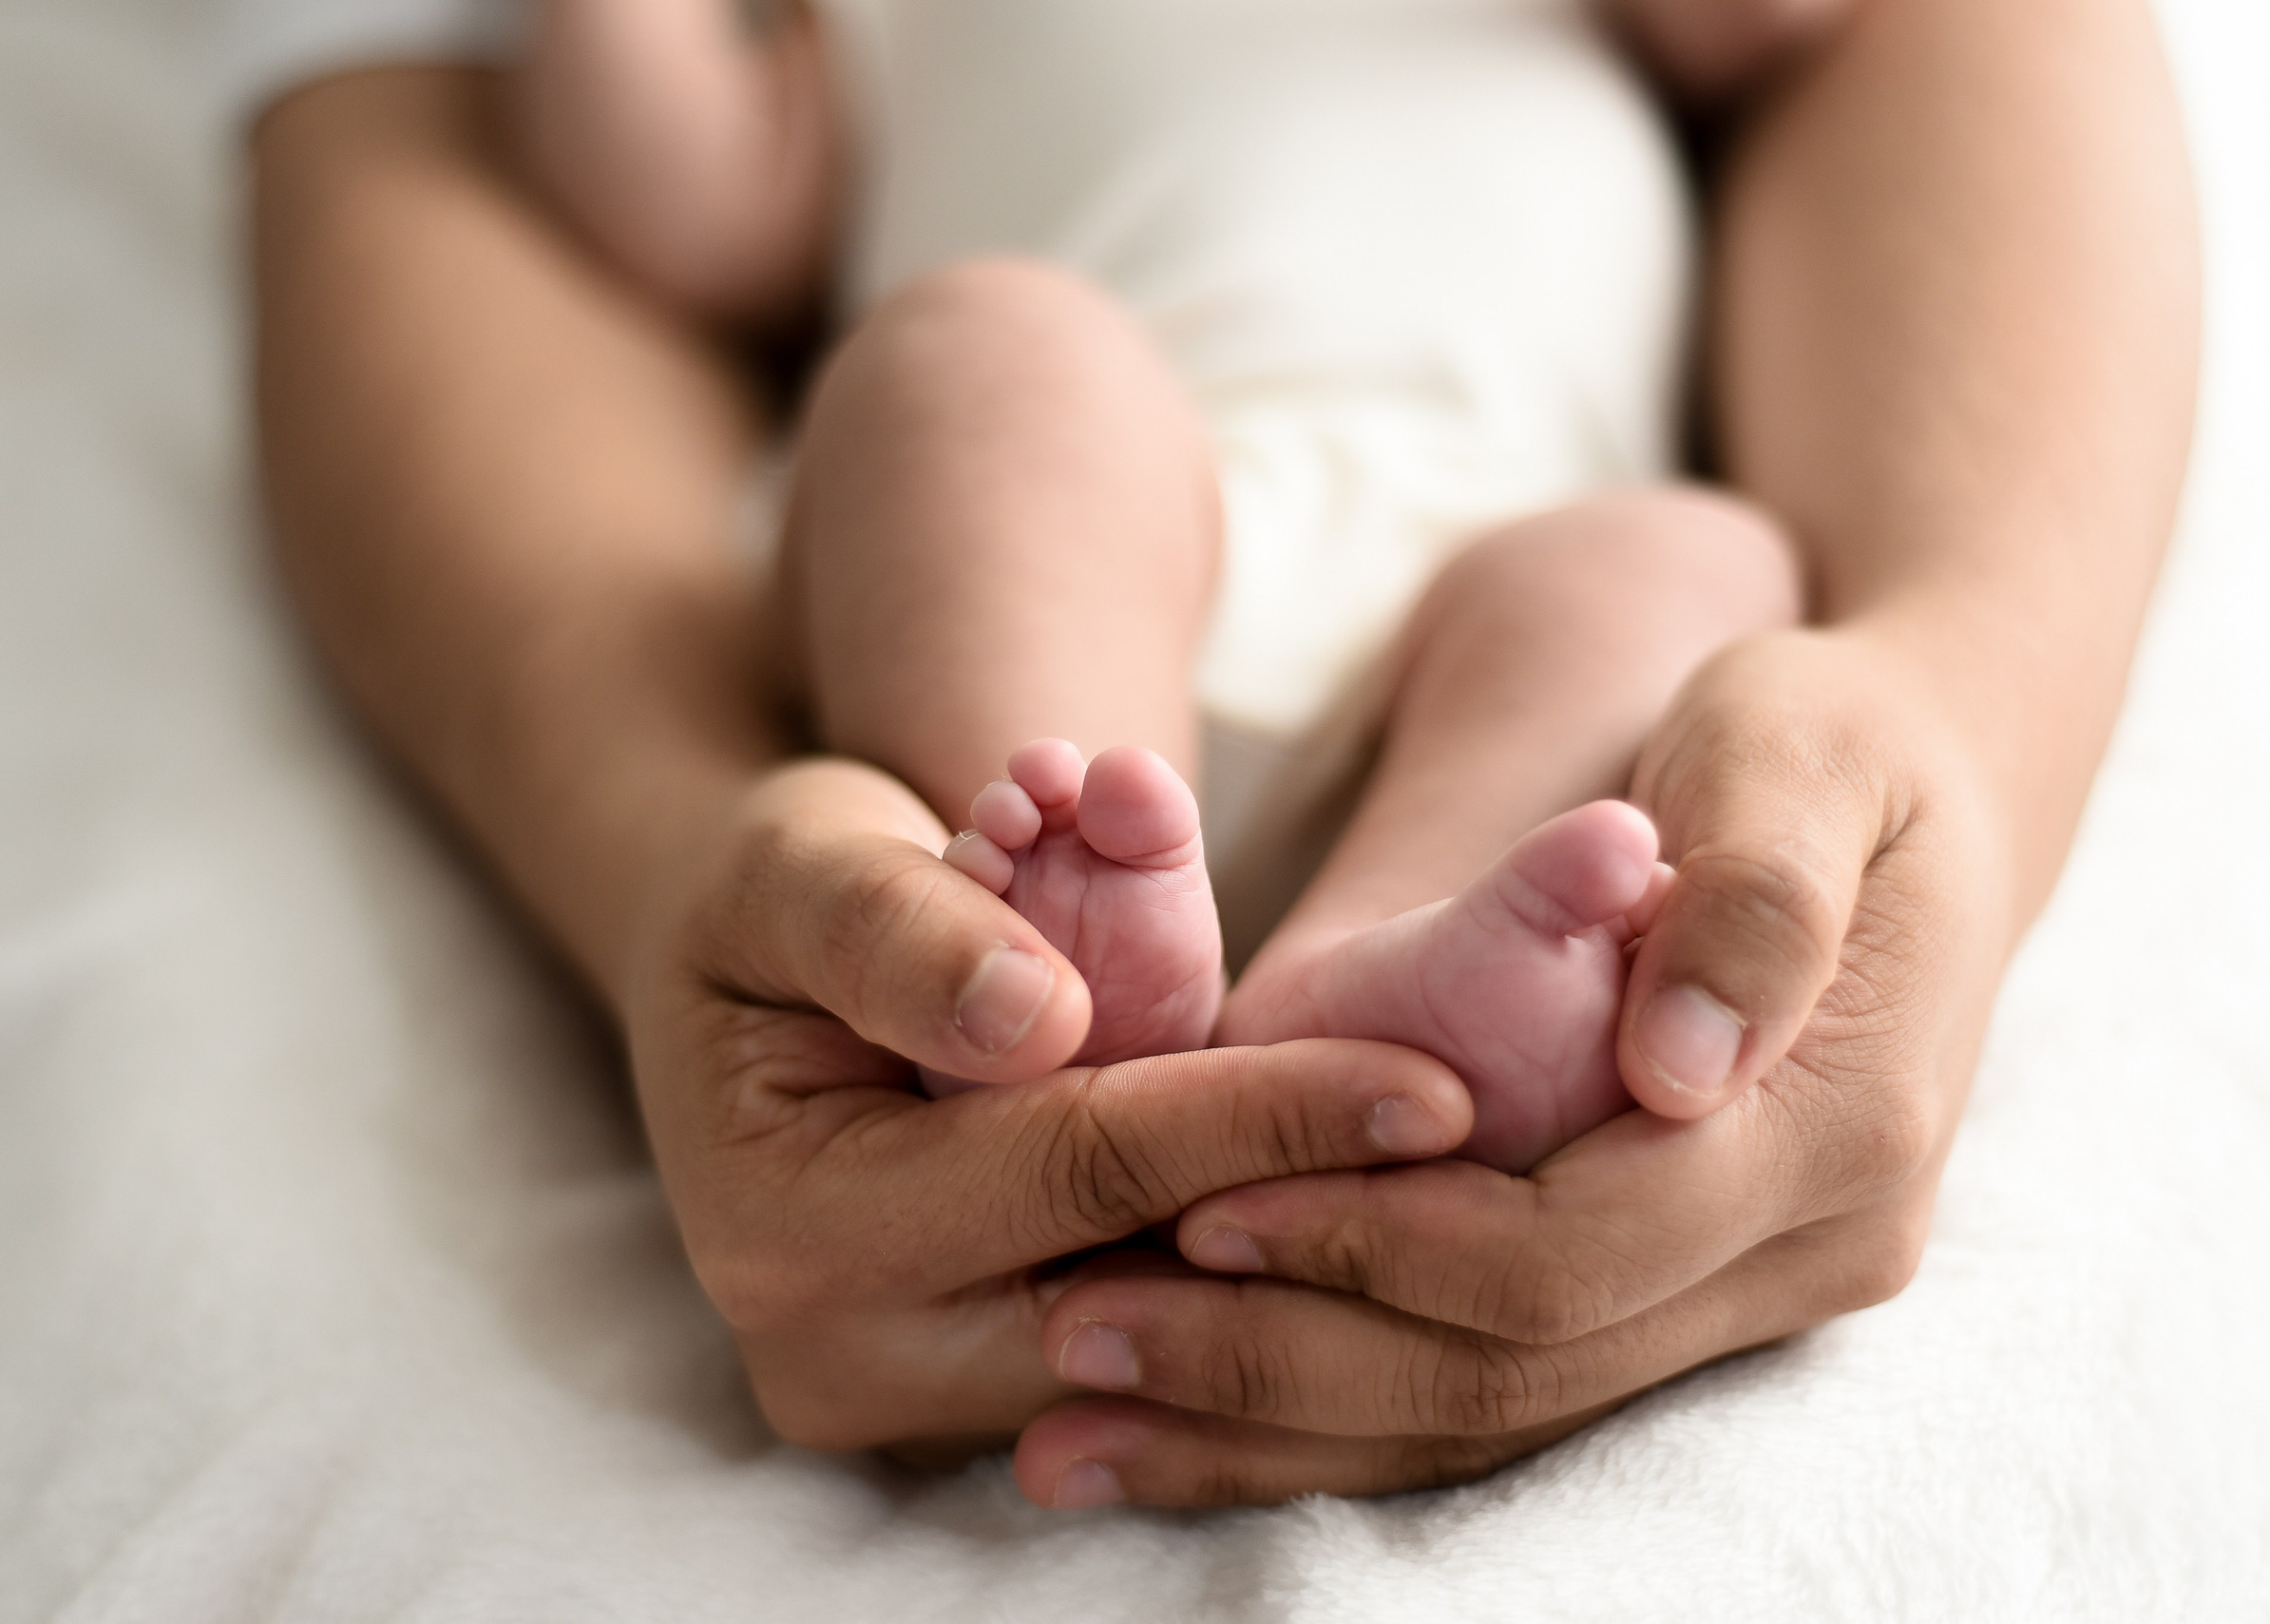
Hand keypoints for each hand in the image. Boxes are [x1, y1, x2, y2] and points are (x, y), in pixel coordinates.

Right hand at [619, 757, 1477, 1453]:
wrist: (758, 986)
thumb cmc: (778, 903)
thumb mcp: (799, 867)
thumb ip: (897, 930)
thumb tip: (1037, 1017)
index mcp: (789, 1235)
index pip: (1072, 1171)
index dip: (1259, 1120)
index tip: (1440, 1079)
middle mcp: (852, 1356)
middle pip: (1146, 1286)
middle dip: (1330, 1207)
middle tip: (1511, 1146)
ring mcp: (926, 1393)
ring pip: (1178, 1335)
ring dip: (1327, 1245)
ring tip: (1487, 1173)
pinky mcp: (999, 1389)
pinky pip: (1169, 1334)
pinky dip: (1278, 1259)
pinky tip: (1409, 1201)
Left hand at [1009, 627, 2017, 1503]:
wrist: (1926, 802)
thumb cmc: (1832, 741)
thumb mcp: (1800, 744)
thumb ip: (1755, 892)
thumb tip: (1673, 1070)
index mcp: (1835, 1128)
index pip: (1574, 1251)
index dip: (1376, 1245)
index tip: (1191, 1210)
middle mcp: (1811, 1249)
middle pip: (1516, 1367)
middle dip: (1284, 1361)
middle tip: (1073, 1337)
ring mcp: (1758, 1292)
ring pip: (1500, 1411)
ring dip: (1283, 1428)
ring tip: (1075, 1432)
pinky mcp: (1696, 1295)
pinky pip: (1510, 1391)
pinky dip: (1344, 1414)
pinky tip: (1190, 1427)